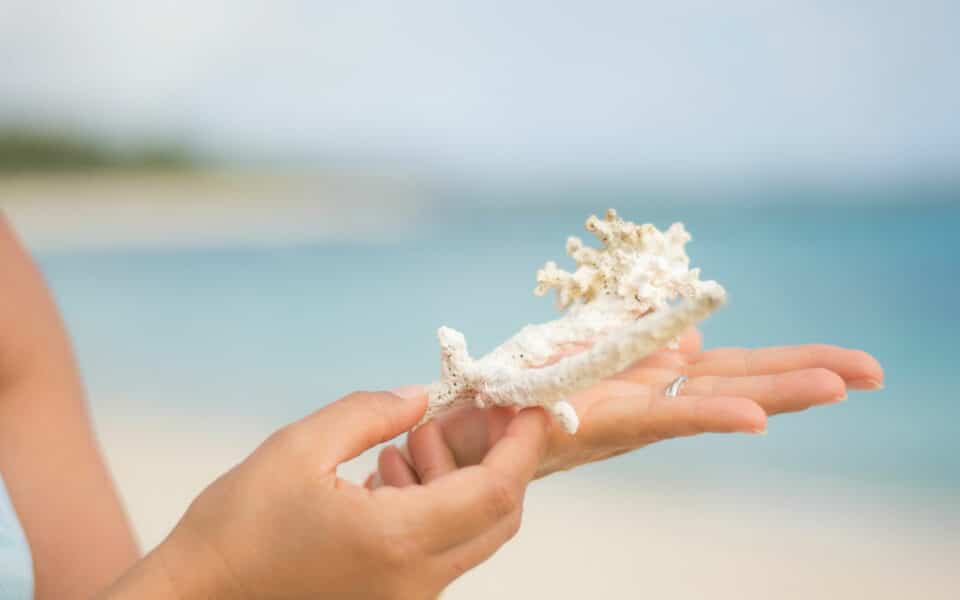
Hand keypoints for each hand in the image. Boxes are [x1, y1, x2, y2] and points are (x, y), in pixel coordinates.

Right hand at [101, 390, 548, 599]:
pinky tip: (388, 476)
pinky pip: (437, 555)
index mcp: (396, 541)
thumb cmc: (235, 528)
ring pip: (469, 537)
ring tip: (409, 442)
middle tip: (481, 415)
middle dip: (502, 460)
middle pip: (497, 519)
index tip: (529, 406)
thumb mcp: (298, 448)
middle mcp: (413, 582)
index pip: (494, 490)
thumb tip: (421, 397)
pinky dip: (433, 510)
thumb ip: (370, 413)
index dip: (522, 444)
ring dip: (458, 482)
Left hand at [374, 331, 883, 484]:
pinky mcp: (597, 418)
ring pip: (713, 397)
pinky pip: (659, 417)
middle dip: (802, 374)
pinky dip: (707, 416)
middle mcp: (647, 399)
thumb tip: (690, 342)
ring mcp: (629, 409)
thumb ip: (637, 345)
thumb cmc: (515, 388)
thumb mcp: (584, 352)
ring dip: (778, 389)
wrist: (454, 421)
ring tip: (844, 384)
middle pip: (737, 381)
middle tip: (873, 371)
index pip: (725, 369)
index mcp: (644, 380)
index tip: (840, 364)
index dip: (781, 364)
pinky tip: (756, 418)